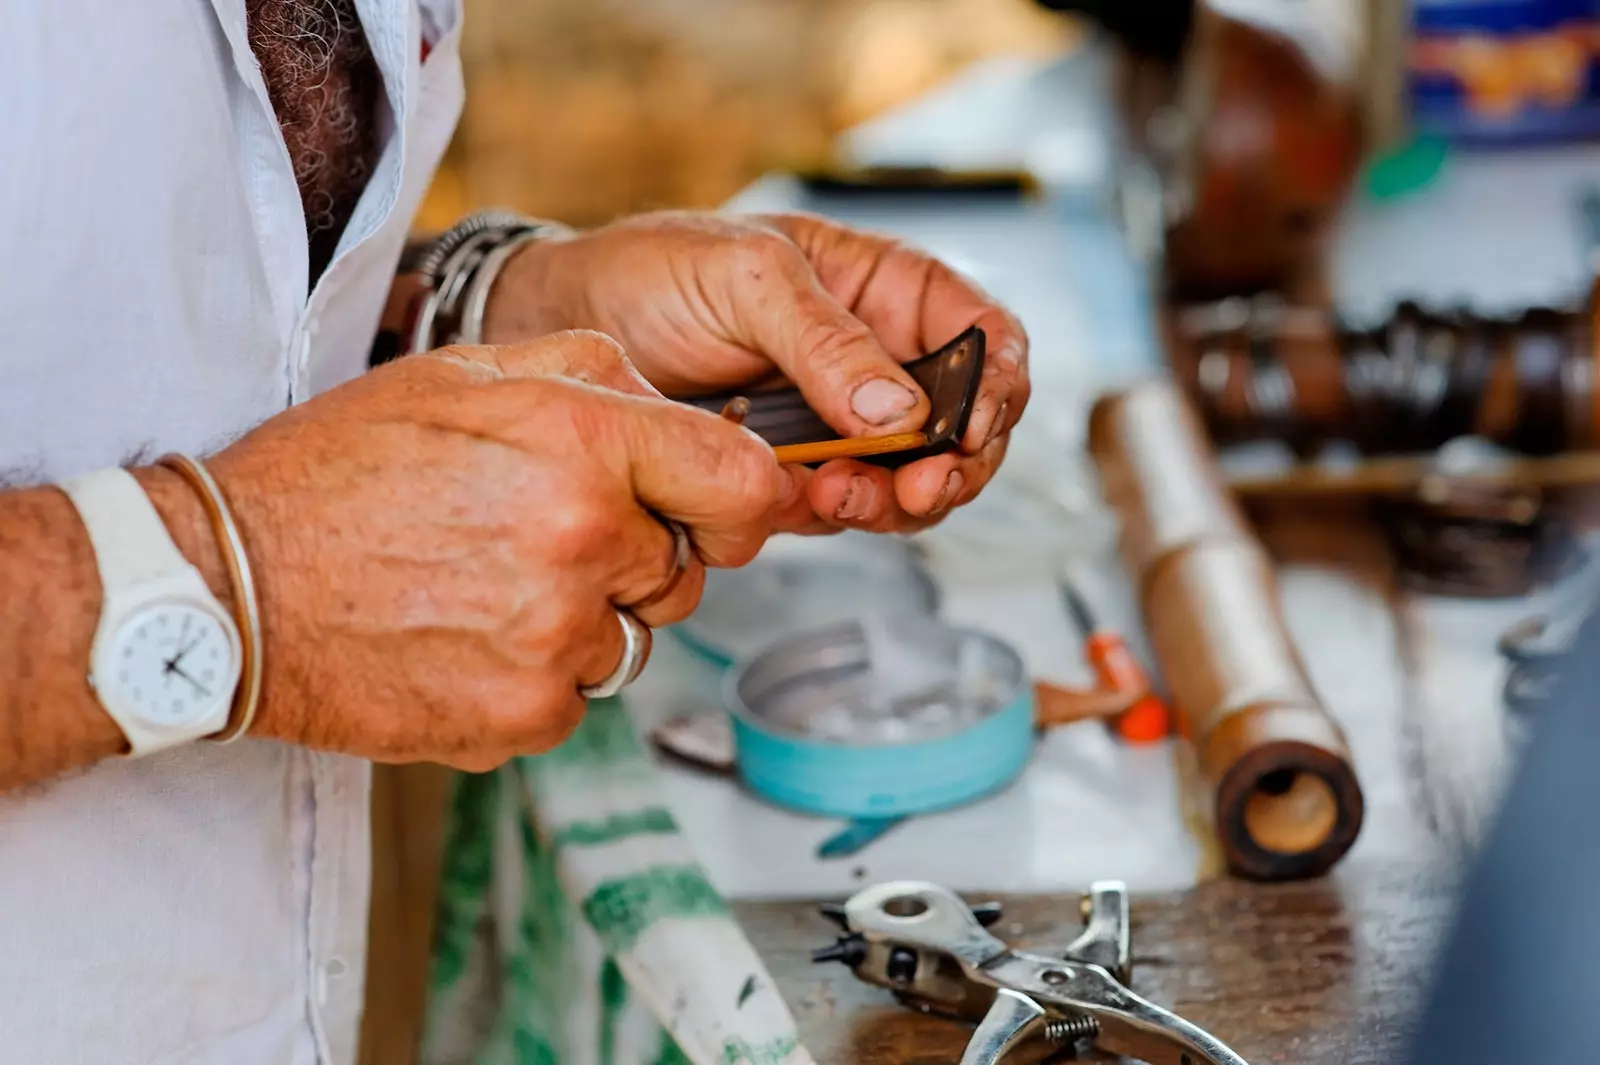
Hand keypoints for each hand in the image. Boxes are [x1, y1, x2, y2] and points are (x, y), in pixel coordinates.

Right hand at [206, 331, 787, 770]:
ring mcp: (556, 640)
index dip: (734, 503)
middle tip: (541, 541)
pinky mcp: (525, 716)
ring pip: (630, 641)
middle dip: (637, 560)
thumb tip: (676, 411)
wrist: (232, 588)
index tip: (709, 515)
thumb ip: (592, 374)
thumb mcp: (466, 374)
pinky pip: (576, 699)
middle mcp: (582, 543)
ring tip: (483, 588)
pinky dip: (535, 679)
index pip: (742, 485)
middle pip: (685, 572)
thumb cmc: (340, 471)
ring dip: (582, 622)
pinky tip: (463, 640)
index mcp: (580, 443)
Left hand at [482, 211, 1029, 533]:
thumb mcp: (747, 279)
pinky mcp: (797, 474)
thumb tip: (902, 412)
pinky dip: (835, 516)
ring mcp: (840, 424)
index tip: (972, 428)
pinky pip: (845, 509)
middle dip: (953, 464)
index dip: (999, 385)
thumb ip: (827, 342)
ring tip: (836, 493)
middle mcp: (877, 361)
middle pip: (965, 426)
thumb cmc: (656, 271)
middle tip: (917, 488)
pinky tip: (797, 498)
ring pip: (913, 481)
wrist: (568, 326)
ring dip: (893, 501)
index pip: (983, 335)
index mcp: (884, 290)